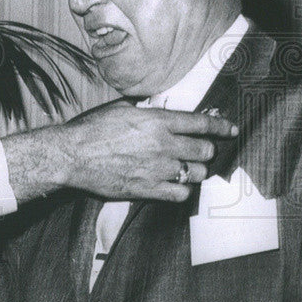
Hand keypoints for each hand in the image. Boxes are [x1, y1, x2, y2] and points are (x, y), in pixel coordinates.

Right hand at [2, 101, 237, 202]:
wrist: (71, 155)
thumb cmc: (91, 129)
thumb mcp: (119, 108)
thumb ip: (145, 109)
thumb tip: (157, 107)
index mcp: (157, 121)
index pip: (202, 124)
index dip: (221, 127)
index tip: (231, 130)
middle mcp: (163, 145)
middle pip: (204, 150)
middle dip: (206, 150)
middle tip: (200, 151)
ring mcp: (157, 169)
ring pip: (197, 173)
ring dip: (195, 170)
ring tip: (186, 168)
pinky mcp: (148, 189)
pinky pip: (180, 194)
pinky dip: (182, 190)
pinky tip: (174, 185)